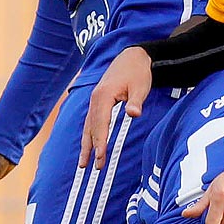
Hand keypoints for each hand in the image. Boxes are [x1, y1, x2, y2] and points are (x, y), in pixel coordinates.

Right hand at [81, 46, 152, 169]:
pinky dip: (88, 135)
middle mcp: (95, 99)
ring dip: (86, 145)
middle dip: (93, 148)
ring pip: (88, 126)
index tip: (101, 156)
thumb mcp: (140, 86)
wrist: (133, 56)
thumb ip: (136, 101)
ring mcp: (95, 100)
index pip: (100, 124)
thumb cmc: (138, 72)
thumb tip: (134, 114)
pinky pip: (90, 121)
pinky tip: (88, 145)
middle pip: (92, 128)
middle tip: (95, 167)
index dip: (100, 142)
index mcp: (103, 96)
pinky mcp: (98, 101)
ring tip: (83, 164)